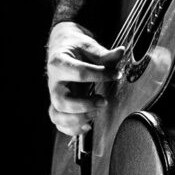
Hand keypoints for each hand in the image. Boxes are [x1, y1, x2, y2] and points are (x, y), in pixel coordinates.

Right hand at [46, 21, 123, 135]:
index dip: (101, 75)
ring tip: (96, 113)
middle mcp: (53, 82)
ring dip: (77, 119)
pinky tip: (87, 126)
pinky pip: (58, 121)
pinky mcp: (57, 104)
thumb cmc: (76, 47)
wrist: (62, 47)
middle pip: (62, 101)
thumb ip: (104, 53)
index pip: (80, 73)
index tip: (116, 74)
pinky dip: (70, 128)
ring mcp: (54, 95)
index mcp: (60, 63)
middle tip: (103, 101)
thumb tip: (121, 52)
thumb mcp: (89, 46)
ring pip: (57, 114)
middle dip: (84, 105)